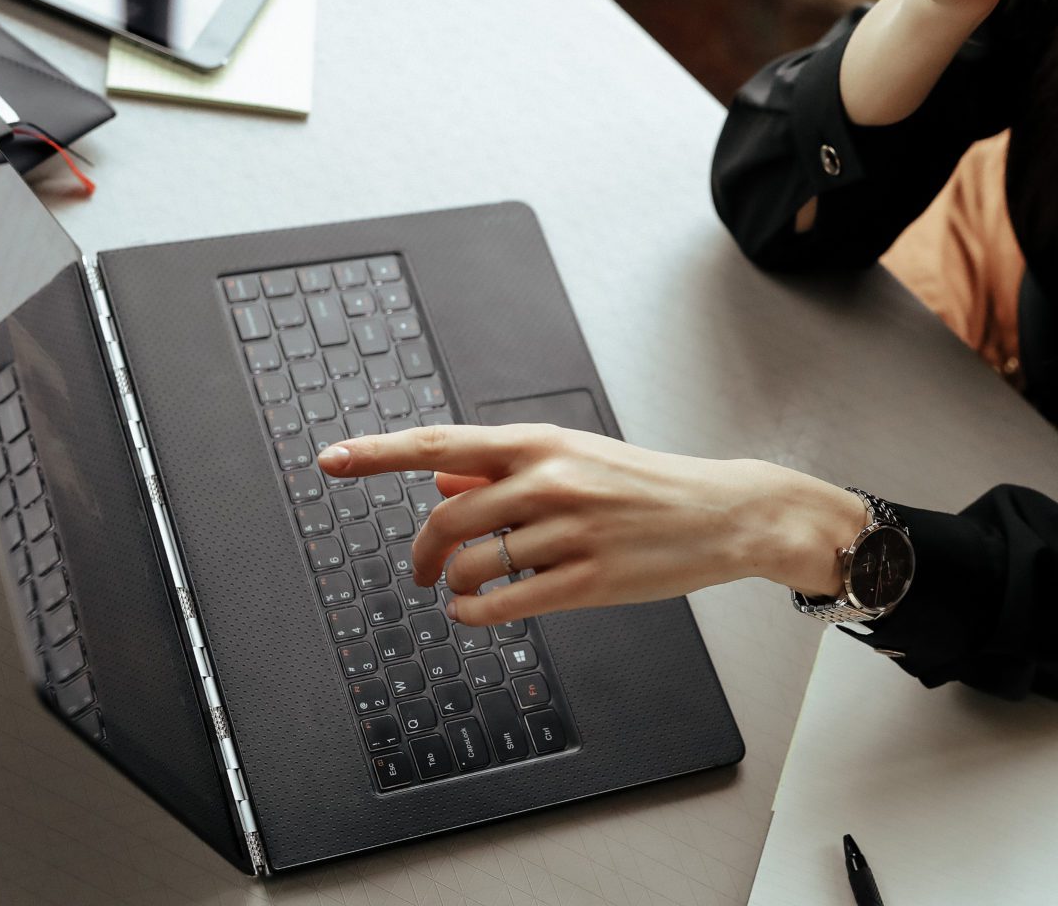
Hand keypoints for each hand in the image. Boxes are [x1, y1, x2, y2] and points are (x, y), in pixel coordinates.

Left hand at [315, 424, 869, 626]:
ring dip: (454, 582)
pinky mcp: (589, 581)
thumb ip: (507, 466)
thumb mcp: (577, 458)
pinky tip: (478, 612)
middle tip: (424, 567)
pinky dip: (476, 613)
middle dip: (424, 550)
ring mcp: (570, 532)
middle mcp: (551, 481)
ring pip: (474, 563)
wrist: (726, 513)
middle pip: (448, 516)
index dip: (378, 452)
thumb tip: (442, 474)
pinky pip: (505, 604)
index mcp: (543, 443)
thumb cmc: (649, 485)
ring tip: (463, 588)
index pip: (442, 443)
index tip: (331, 458)